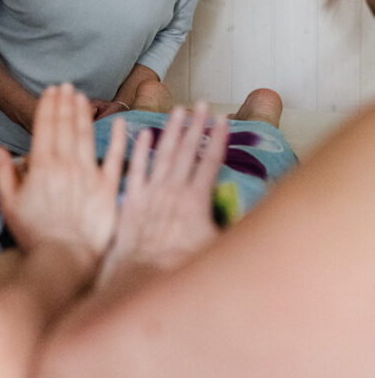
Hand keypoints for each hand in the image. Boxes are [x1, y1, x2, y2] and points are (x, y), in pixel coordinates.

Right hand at [0, 83, 125, 272]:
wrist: (64, 261)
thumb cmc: (36, 236)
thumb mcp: (10, 206)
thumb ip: (3, 175)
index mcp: (42, 167)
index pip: (45, 128)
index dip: (48, 106)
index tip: (50, 91)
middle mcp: (66, 165)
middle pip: (65, 126)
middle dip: (64, 103)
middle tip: (66, 86)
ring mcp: (89, 175)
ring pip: (86, 136)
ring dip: (83, 113)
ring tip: (82, 96)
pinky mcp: (108, 188)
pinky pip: (116, 159)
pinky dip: (119, 139)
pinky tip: (120, 121)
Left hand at [98, 102, 227, 285]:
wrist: (143, 280)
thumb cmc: (182, 271)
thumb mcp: (216, 250)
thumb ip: (233, 229)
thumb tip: (254, 215)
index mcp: (196, 200)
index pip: (210, 161)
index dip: (217, 139)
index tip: (223, 120)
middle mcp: (174, 190)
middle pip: (187, 150)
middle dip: (196, 125)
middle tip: (202, 104)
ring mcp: (151, 192)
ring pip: (162, 153)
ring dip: (171, 130)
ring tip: (178, 110)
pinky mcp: (130, 199)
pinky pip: (135, 169)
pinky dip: (139, 150)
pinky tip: (144, 133)